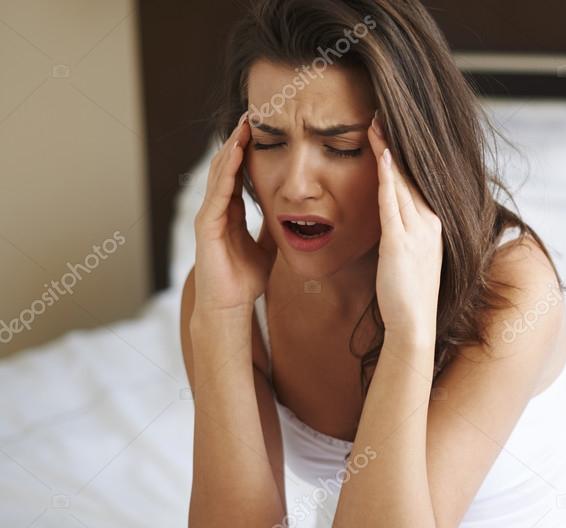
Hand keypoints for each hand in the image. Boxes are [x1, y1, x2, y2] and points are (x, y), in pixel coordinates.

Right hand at [192, 112, 276, 315]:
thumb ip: (272, 229)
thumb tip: (289, 216)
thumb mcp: (266, 247)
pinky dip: (227, 173)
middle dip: (237, 140)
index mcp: (230, 212)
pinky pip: (218, 193)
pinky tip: (236, 155)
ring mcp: (208, 216)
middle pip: (226, 167)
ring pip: (219, 175)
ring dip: (231, 149)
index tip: (261, 129)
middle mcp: (216, 209)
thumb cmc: (245, 280)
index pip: (238, 173)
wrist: (229, 306)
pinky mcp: (206, 227)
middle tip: (250, 114)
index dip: (247, 150)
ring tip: (243, 126)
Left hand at [367, 110, 442, 341]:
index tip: (389, 127)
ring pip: (402, 182)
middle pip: (411, 173)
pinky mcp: (401, 243)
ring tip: (377, 121)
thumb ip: (402, 230)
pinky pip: (393, 204)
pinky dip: (389, 178)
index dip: (403, 152)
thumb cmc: (408, 293)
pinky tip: (383, 156)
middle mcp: (429, 222)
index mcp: (432, 223)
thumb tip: (389, 213)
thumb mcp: (409, 254)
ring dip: (389, 150)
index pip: (416, 179)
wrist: (414, 323)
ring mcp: (417, 231)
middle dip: (396, 141)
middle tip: (382, 110)